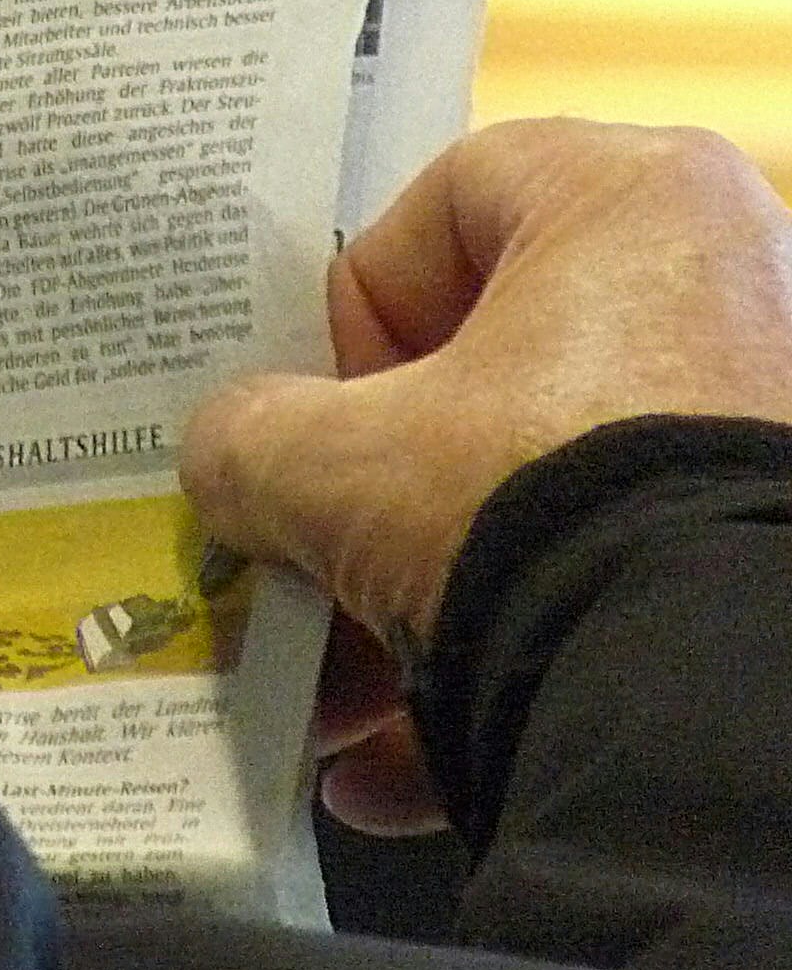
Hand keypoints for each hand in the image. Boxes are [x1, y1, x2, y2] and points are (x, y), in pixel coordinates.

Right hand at [183, 121, 791, 823]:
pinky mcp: (774, 546)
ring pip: (551, 500)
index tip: (324, 420)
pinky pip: (623, 583)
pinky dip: (518, 662)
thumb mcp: (332, 464)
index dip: (355, 317)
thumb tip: (232, 461)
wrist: (720, 706)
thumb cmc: (535, 509)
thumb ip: (250, 437)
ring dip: (424, 600)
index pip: (444, 209)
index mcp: (637, 200)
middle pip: (495, 375)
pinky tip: (396, 768)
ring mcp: (767, 420)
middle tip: (305, 571)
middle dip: (378, 501)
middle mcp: (732, 286)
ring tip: (335, 707)